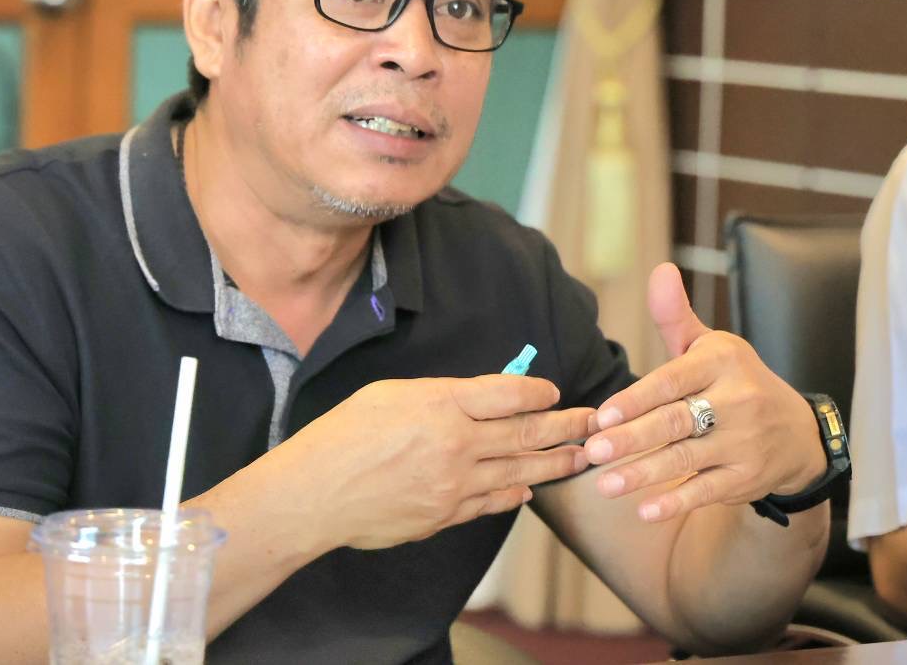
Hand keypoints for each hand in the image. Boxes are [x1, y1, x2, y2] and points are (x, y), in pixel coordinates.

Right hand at [273, 375, 597, 550]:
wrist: (315, 493)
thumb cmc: (342, 435)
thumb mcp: (389, 394)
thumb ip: (440, 395)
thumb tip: (479, 397)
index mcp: (440, 405)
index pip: (508, 393)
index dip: (538, 391)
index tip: (554, 391)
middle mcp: (455, 444)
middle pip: (526, 434)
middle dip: (566, 426)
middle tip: (592, 421)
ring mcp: (453, 485)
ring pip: (519, 472)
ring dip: (555, 463)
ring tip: (580, 456)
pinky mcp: (445, 516)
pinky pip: (492, 503)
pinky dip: (515, 493)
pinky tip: (529, 488)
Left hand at [581, 263, 825, 522]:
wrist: (797, 433)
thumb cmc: (735, 382)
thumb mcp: (711, 345)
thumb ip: (675, 315)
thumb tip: (659, 270)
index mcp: (724, 361)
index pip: (673, 380)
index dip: (635, 399)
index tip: (601, 416)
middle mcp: (739, 400)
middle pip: (677, 421)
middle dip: (632, 438)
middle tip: (592, 451)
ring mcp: (745, 442)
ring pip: (687, 458)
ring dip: (644, 473)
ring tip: (605, 484)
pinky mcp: (748, 477)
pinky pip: (707, 491)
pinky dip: (676, 501)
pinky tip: (644, 510)